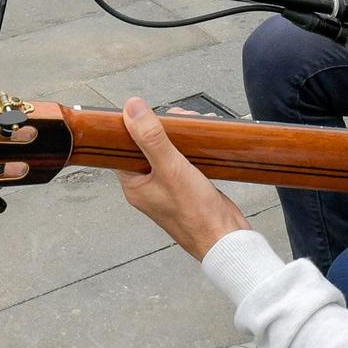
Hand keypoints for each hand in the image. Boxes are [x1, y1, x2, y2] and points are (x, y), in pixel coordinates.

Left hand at [116, 98, 251, 259]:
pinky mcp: (186, 185)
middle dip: (163, 126)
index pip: (120, 147)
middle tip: (179, 118)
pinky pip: (183, 158)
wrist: (226, 239)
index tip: (142, 109)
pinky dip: (192, 145)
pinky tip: (202, 140)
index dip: (130, 126)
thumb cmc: (197, 215)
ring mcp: (168, 185)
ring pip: (167, 148)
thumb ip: (151, 138)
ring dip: (180, 134)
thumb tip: (132, 108)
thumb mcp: (171, 169)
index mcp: (134, 185)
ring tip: (195, 124)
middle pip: (146, 144)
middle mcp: (148, 185)